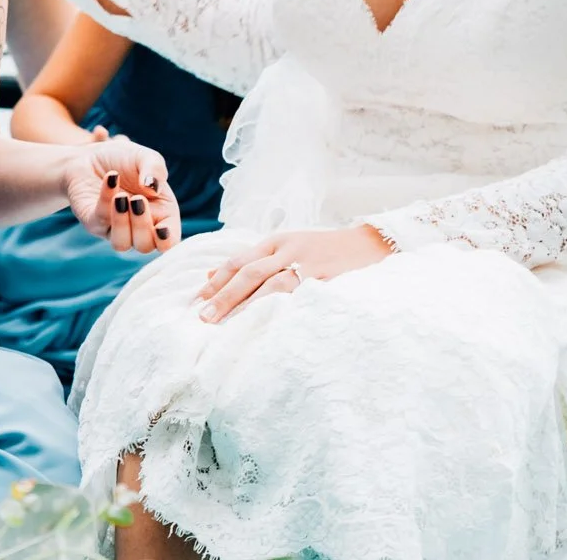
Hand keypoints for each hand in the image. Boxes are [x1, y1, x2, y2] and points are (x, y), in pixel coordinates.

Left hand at [64, 137, 179, 253]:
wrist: (91, 154)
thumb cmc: (124, 159)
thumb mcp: (146, 157)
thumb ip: (156, 169)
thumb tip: (153, 187)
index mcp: (162, 215)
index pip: (169, 240)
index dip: (167, 241)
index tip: (161, 229)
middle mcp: (139, 227)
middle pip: (145, 246)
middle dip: (142, 226)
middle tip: (137, 199)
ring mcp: (115, 228)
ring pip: (121, 244)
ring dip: (121, 222)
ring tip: (121, 197)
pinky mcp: (94, 222)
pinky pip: (100, 220)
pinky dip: (106, 199)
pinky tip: (110, 178)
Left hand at [193, 225, 392, 322]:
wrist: (369, 244)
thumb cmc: (321, 250)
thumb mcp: (285, 248)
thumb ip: (252, 261)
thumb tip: (212, 276)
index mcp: (276, 241)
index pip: (239, 261)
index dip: (217, 281)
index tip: (198, 300)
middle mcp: (288, 250)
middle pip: (249, 272)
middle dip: (224, 295)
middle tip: (204, 316)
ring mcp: (308, 265)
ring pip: (271, 285)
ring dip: (247, 305)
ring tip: (229, 323)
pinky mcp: (326, 282)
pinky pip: (299, 297)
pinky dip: (280, 310)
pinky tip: (266, 324)